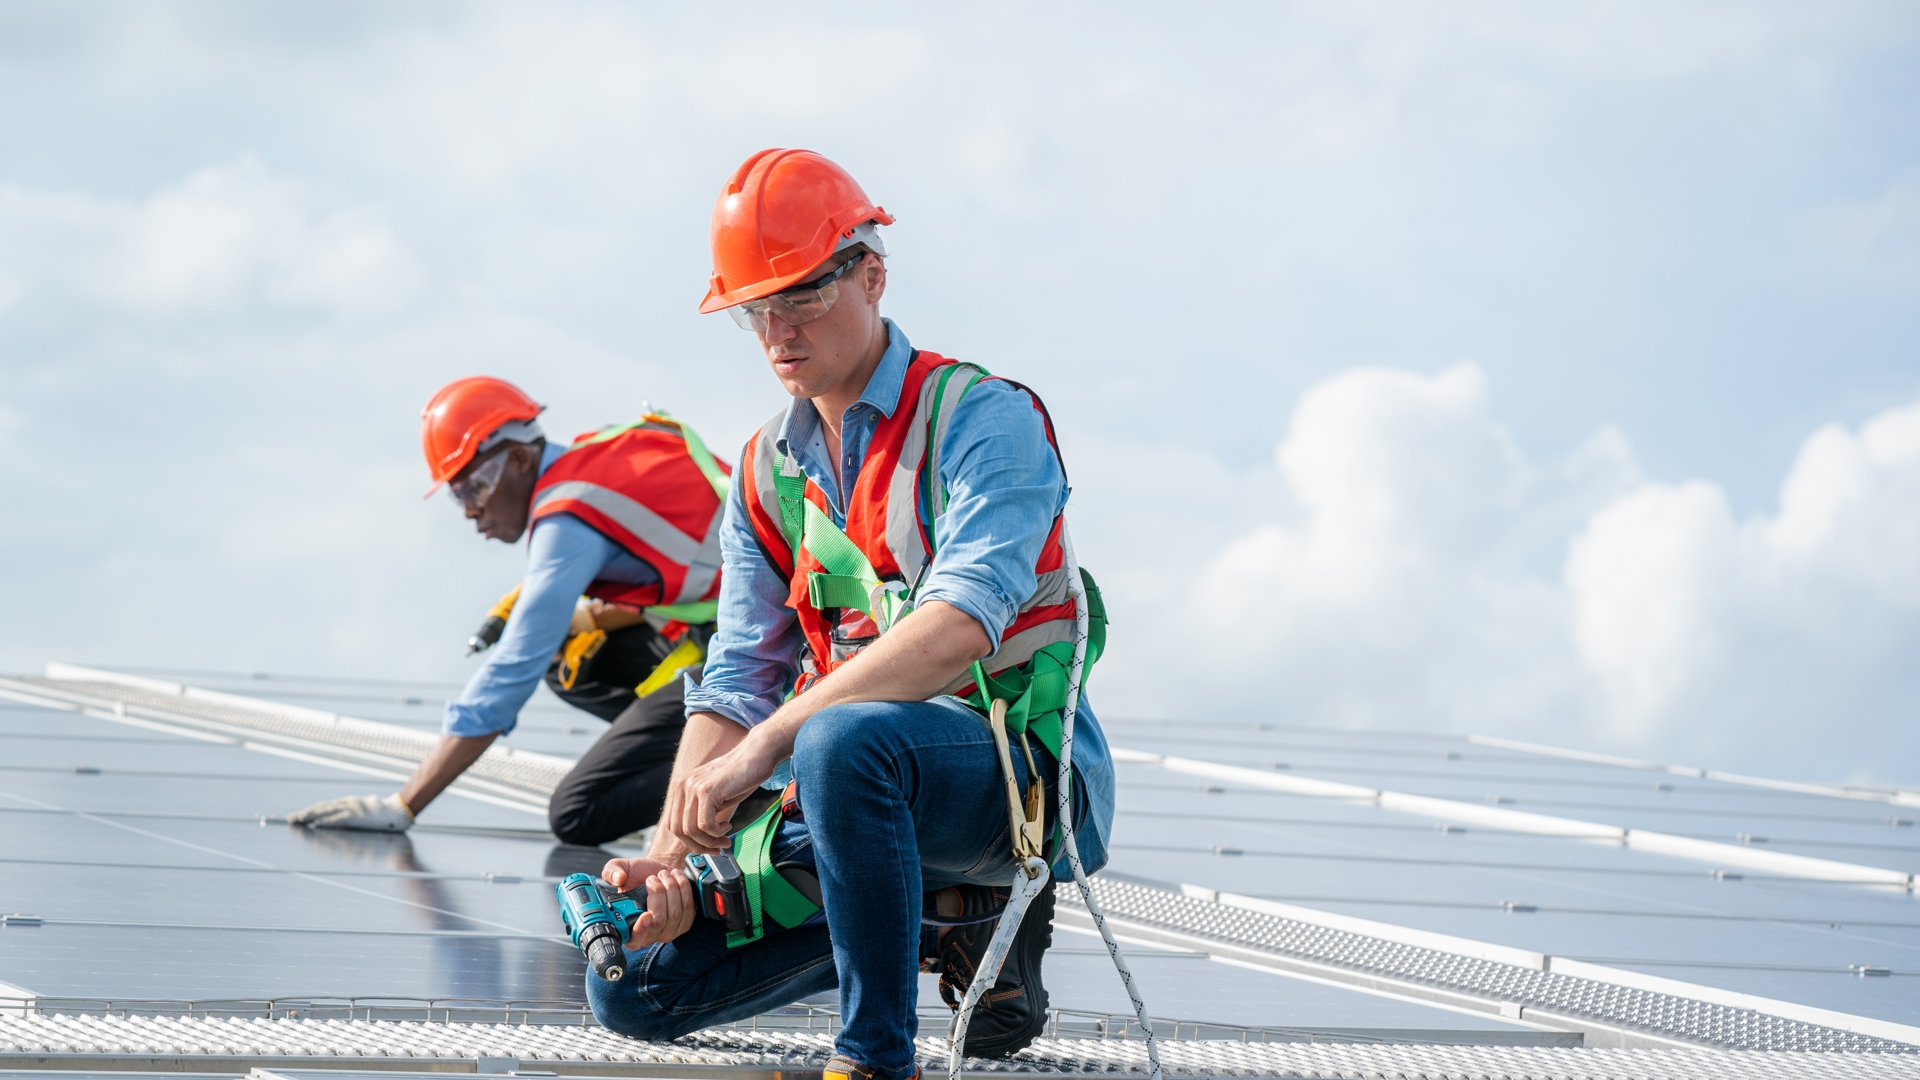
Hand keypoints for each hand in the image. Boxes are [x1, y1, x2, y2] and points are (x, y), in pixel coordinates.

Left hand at [287, 793, 413, 831]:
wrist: (401, 812)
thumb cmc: (385, 815)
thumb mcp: (366, 811)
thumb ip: (352, 816)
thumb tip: (338, 822)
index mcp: (350, 803)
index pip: (325, 807)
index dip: (310, 811)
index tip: (297, 816)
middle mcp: (349, 804)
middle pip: (322, 808)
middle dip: (305, 813)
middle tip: (290, 819)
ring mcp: (354, 809)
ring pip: (327, 812)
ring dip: (310, 816)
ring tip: (297, 820)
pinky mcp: (359, 817)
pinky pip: (338, 820)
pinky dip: (326, 822)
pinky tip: (316, 825)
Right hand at [603, 858, 697, 946]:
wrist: (658, 871)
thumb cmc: (637, 875)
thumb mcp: (617, 869)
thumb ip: (611, 872)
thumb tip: (618, 878)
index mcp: (627, 928)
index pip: (634, 939)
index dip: (640, 930)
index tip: (645, 915)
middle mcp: (648, 934)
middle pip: (658, 922)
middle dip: (658, 894)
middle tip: (653, 878)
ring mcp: (667, 931)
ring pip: (675, 914)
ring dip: (671, 889)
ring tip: (664, 875)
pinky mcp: (684, 923)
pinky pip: (688, 908)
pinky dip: (684, 889)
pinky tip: (677, 878)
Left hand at [664, 741, 772, 850]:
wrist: (756, 755)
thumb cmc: (739, 776)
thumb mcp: (712, 796)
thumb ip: (699, 811)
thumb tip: (695, 839)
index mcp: (679, 787)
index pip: (672, 824)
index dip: (689, 841)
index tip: (707, 847)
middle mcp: (681, 785)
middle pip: (678, 830)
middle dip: (699, 845)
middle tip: (717, 848)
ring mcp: (692, 787)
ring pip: (691, 830)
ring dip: (710, 841)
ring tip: (724, 839)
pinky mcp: (706, 791)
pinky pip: (705, 824)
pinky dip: (717, 832)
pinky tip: (727, 825)